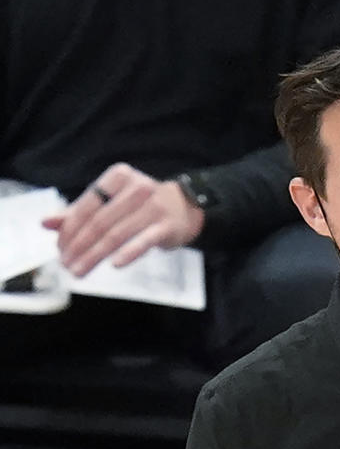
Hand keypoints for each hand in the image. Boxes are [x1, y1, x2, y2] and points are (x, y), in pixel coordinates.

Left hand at [42, 162, 204, 275]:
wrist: (185, 207)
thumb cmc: (140, 205)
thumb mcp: (110, 201)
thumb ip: (78, 211)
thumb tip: (45, 223)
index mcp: (117, 177)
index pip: (87, 205)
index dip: (69, 229)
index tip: (59, 248)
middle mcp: (136, 188)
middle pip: (99, 222)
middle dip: (79, 245)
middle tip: (67, 264)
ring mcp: (153, 207)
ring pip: (117, 235)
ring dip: (95, 255)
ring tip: (80, 270)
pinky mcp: (167, 226)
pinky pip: (144, 241)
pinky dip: (128, 253)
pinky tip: (114, 265)